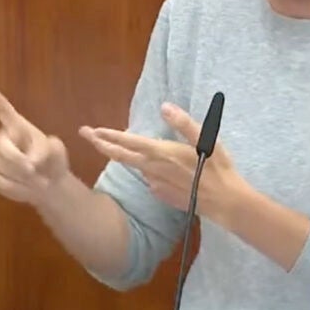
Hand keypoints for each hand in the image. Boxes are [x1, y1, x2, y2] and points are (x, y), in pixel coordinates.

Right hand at [0, 91, 69, 206]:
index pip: (7, 114)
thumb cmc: (52, 161)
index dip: (0, 106)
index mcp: (20, 128)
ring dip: (18, 175)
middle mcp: (5, 139)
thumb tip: (36, 157)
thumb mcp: (58, 152)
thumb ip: (49, 149)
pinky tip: (25, 188)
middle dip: (14, 157)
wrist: (49, 184)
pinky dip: (12, 186)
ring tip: (37, 182)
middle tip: (32, 169)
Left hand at [80, 102, 245, 222]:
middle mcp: (154, 169)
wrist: (224, 202)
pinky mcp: (163, 194)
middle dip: (101, 144)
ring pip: (135, 167)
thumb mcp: (206, 140)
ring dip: (123, 156)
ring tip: (114, 147)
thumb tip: (165, 107)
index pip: (128, 142)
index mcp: (162, 153)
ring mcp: (157, 184)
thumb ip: (184, 123)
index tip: (91, 130)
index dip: (109, 135)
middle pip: (121, 156)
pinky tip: (155, 168)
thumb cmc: (218, 168)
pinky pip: (150, 179)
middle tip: (85, 134)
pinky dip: (147, 170)